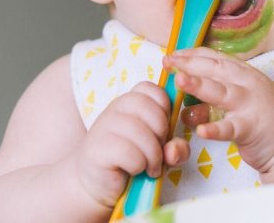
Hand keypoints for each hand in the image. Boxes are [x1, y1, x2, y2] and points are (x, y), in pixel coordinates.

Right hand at [75, 81, 189, 207]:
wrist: (100, 185)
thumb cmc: (134, 161)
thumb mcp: (163, 151)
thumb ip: (176, 148)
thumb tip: (174, 151)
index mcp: (130, 101)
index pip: (151, 89)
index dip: (165, 108)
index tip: (163, 129)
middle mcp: (114, 108)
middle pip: (150, 109)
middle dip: (162, 132)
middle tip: (159, 150)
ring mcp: (103, 127)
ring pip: (141, 132)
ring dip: (153, 155)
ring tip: (150, 167)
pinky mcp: (96, 149)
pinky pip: (129, 153)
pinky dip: (139, 165)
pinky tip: (134, 171)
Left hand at [163, 47, 273, 171]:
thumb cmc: (261, 116)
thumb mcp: (241, 95)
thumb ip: (218, 88)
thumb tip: (186, 81)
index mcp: (244, 73)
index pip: (215, 58)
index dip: (193, 54)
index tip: (173, 53)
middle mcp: (247, 84)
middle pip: (215, 69)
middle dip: (189, 64)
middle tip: (167, 61)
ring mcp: (249, 105)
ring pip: (220, 92)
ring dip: (198, 85)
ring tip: (178, 80)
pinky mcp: (250, 128)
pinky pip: (230, 128)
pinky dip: (215, 129)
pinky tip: (201, 130)